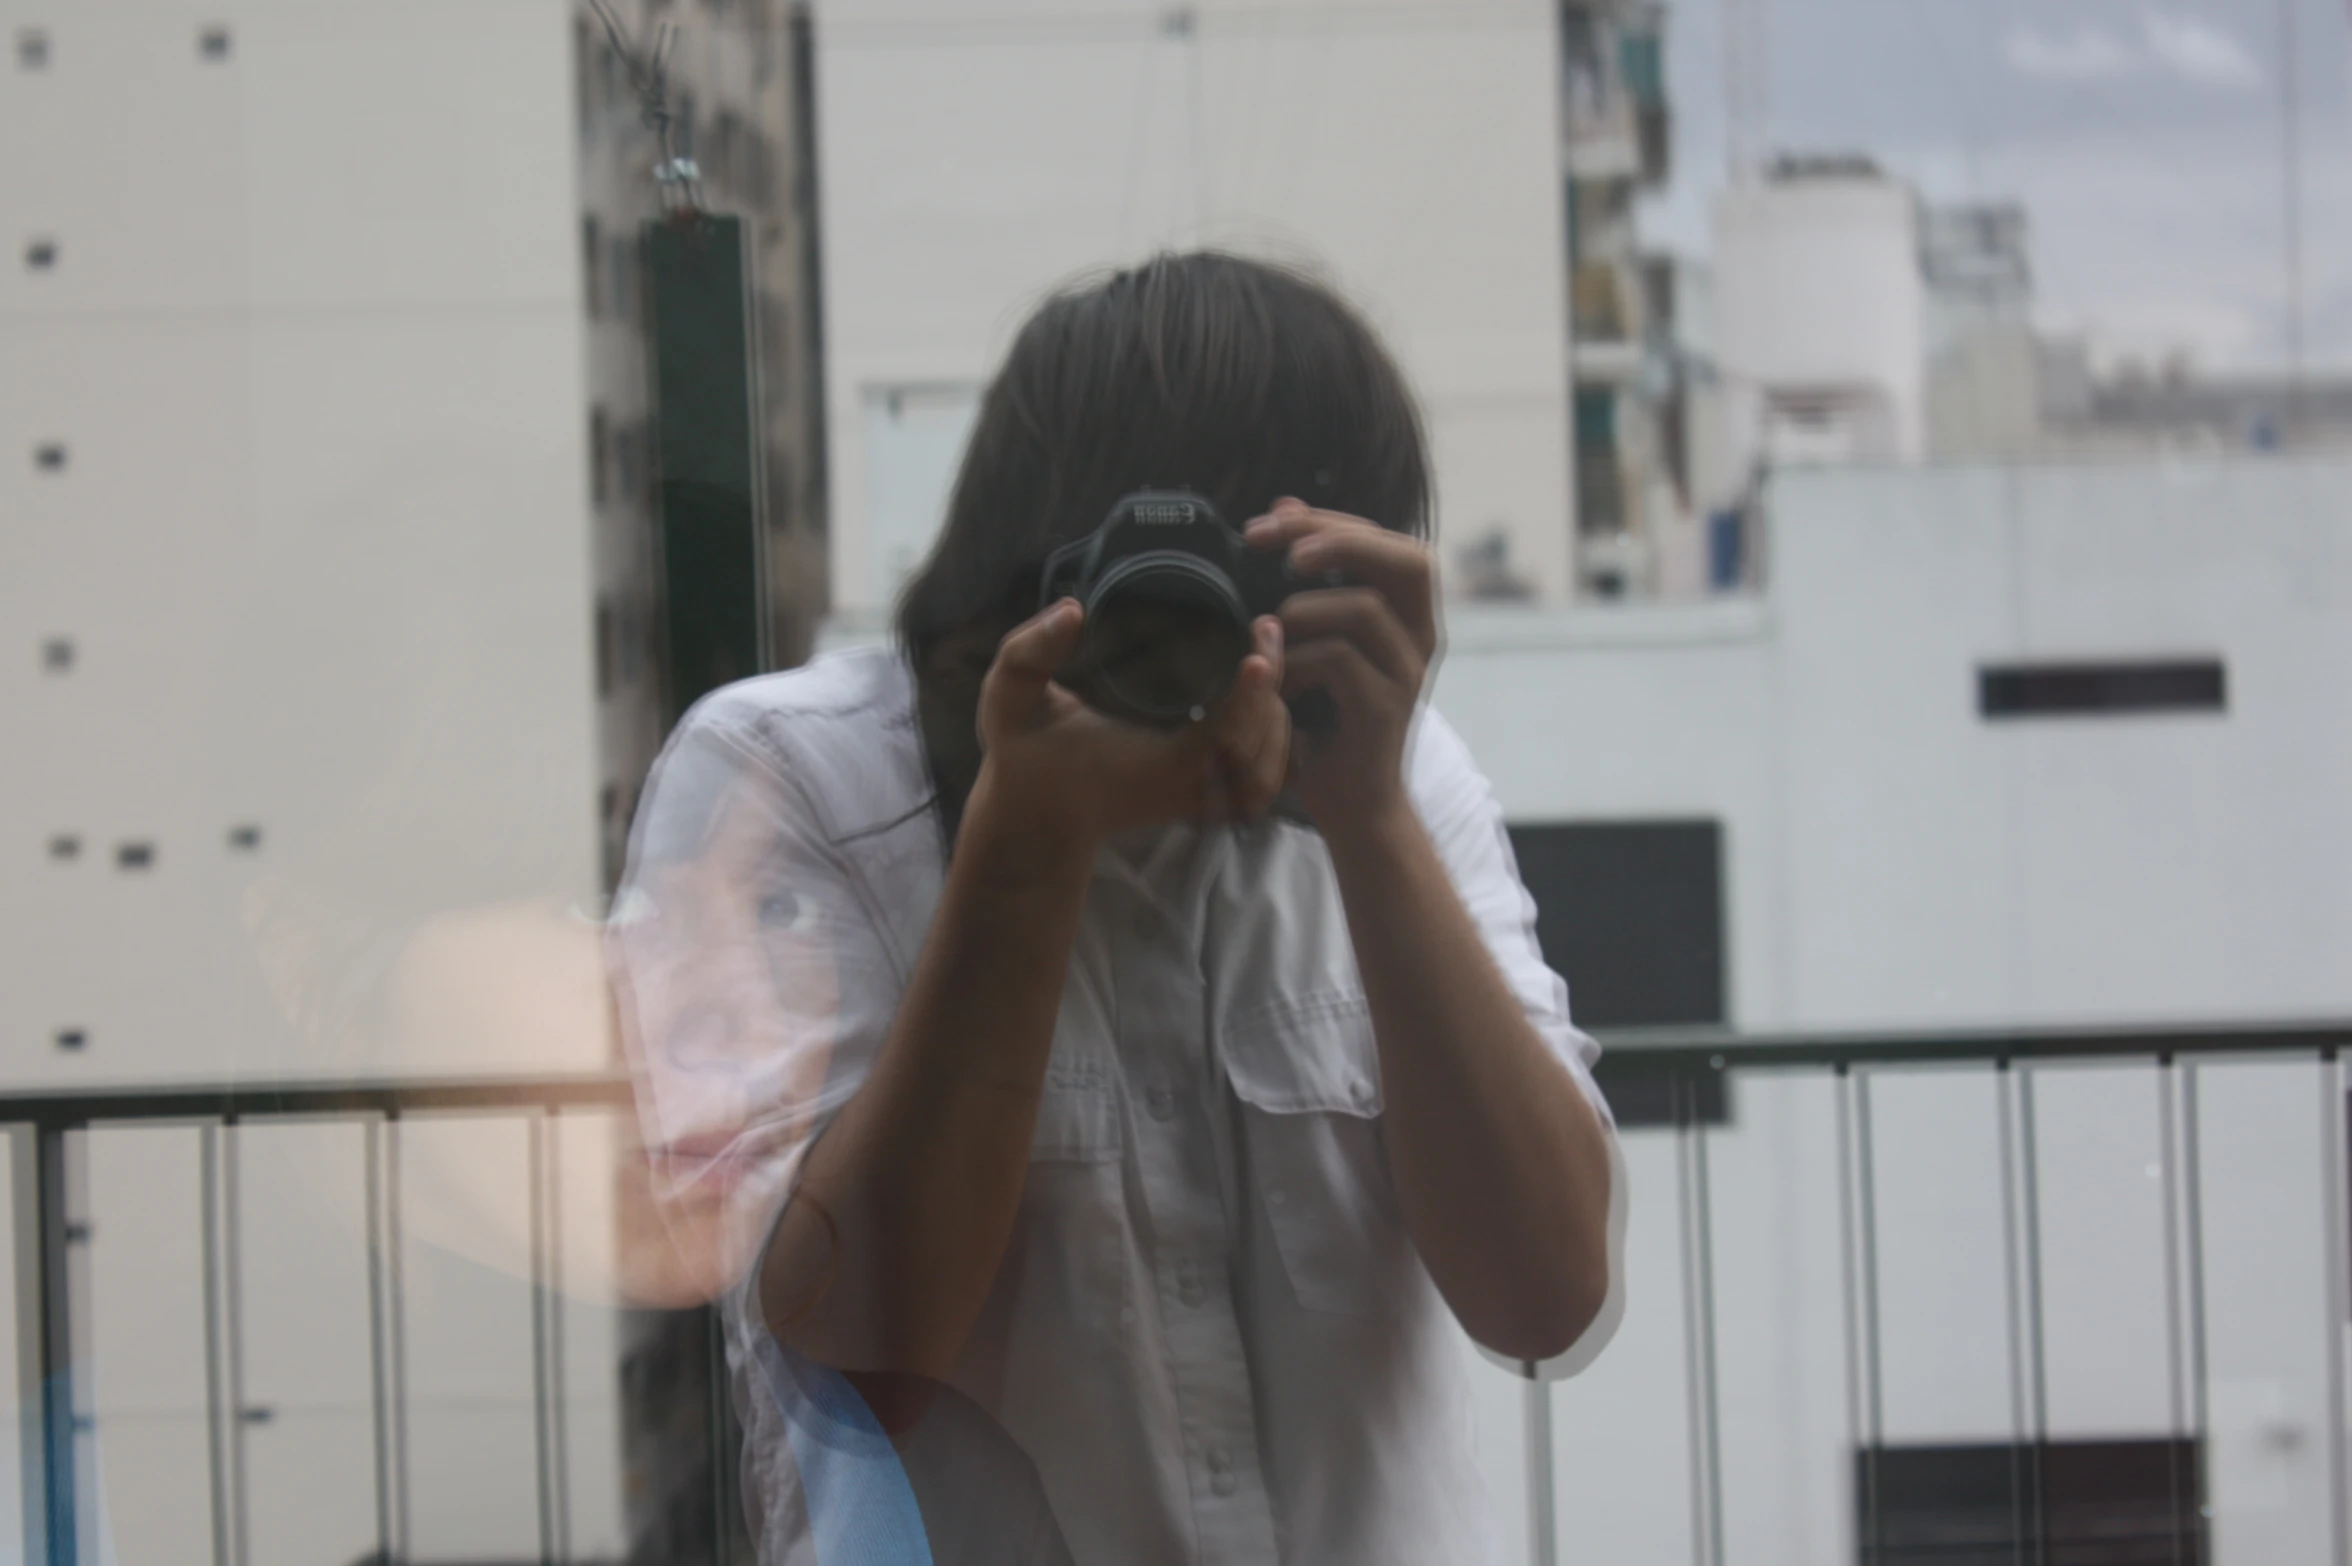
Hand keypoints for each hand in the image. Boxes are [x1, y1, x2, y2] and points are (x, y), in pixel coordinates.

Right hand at [970, 600, 1289, 852]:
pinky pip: (1257, 784)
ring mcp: (1196, 800)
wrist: (1035, 816)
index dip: (1250, 692)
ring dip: (1275, 717)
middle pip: (1260, 746)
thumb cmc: (1025, 753)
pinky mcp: (1200, 804)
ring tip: (1266, 659)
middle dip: (1273, 692)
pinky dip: (1271, 749)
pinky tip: (1264, 705)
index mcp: (1155, 761)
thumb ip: (1029, 649)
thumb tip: (1071, 611)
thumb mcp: (1009, 695)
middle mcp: (1185, 786)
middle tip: (1266, 633)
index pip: (1224, 732)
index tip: (1259, 648)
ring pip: (1267, 768)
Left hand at [1245, 499, 1438, 835]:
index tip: (1270, 518)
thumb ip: (1304, 580)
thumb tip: (1283, 507)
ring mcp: (1408, 673)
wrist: (1350, 803)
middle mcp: (1419, 637)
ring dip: (1300, 612)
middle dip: (1336, 538)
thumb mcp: (1308, 637)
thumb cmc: (1324, 720)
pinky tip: (1281, 683)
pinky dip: (1297, 663)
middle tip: (1276, 546)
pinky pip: (1340, 661)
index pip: (1385, 540)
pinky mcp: (1387, 709)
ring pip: (1364, 609)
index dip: (1331, 519)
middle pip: (1407, 558)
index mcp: (1404, 613)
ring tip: (1270, 639)